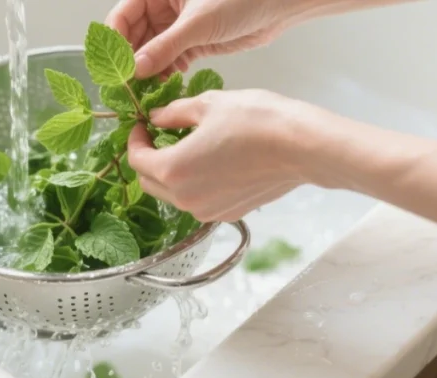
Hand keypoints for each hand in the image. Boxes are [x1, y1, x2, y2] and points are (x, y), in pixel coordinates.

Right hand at [106, 0, 303, 78]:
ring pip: (151, 52)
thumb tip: (136, 69)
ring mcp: (177, 26)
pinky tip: (165, 87)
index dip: (116, 42)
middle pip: (134, 37)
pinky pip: (170, 61)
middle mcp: (163, 7)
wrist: (277, 6)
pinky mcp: (192, 43)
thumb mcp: (197, 23)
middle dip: (131, 62)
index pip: (122, 16)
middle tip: (128, 88)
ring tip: (146, 92)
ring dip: (148, 72)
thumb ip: (165, 47)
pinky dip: (166, 74)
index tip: (116, 68)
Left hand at [127, 89, 324, 221]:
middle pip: (150, 182)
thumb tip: (157, 118)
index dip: (135, 140)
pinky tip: (211, 162)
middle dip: (149, 159)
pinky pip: (198, 201)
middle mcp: (185, 198)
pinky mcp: (227, 214)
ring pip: (173, 195)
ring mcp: (207, 211)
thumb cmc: (257, 121)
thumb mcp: (208, 105)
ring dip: (171, 173)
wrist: (302, 147)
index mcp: (173, 169)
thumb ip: (174, 113)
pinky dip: (194, 184)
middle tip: (159, 136)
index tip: (142, 125)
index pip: (136, 160)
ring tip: (188, 147)